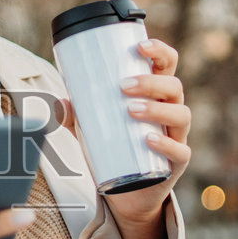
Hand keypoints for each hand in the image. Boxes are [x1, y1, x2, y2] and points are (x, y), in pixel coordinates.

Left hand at [56, 37, 191, 238]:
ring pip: (180, 114)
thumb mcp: (93, 129)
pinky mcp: (176, 163)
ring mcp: (177, 137)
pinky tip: (148, 139)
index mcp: (157, 95)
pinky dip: (166, 143)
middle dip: (150, 82)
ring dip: (156, 108)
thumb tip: (57, 103)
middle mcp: (172, 111)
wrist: (129, 193)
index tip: (140, 45)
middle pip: (174, 86)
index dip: (159, 51)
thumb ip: (76, 116)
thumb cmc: (116, 149)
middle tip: (123, 86)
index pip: (167, 65)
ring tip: (130, 110)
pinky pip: (180, 150)